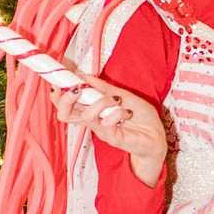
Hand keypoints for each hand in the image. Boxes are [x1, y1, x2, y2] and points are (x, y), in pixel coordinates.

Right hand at [52, 66, 167, 184]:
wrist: (157, 137)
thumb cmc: (141, 118)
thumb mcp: (123, 95)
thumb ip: (104, 88)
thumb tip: (84, 76)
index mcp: (92, 109)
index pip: (67, 103)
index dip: (58, 93)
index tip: (57, 79)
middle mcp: (93, 120)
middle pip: (65, 114)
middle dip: (65, 99)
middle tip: (75, 89)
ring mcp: (101, 130)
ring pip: (85, 116)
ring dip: (100, 102)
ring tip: (115, 100)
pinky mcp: (111, 138)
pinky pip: (106, 124)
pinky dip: (116, 113)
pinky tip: (126, 113)